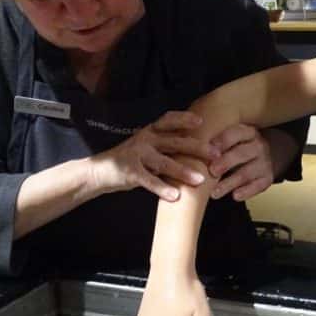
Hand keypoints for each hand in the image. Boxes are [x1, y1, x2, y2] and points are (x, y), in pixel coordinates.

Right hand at [90, 111, 217, 200]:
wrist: (99, 171)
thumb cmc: (131, 160)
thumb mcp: (148, 147)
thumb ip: (166, 146)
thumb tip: (196, 147)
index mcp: (150, 131)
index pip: (169, 120)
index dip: (185, 119)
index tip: (202, 122)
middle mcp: (145, 140)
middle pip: (175, 141)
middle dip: (197, 148)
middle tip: (215, 154)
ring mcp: (137, 155)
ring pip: (165, 162)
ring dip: (183, 171)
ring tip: (200, 180)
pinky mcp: (130, 172)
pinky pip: (149, 181)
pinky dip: (163, 189)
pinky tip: (175, 196)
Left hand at [208, 124, 274, 201]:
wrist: (264, 157)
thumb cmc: (238, 148)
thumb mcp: (232, 139)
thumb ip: (216, 143)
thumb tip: (190, 147)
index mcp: (247, 132)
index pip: (235, 134)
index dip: (221, 141)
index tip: (207, 149)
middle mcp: (258, 146)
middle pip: (242, 153)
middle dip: (225, 163)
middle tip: (211, 171)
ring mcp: (264, 163)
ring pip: (247, 173)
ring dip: (229, 183)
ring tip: (214, 193)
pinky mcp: (267, 179)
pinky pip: (257, 186)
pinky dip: (246, 192)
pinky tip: (235, 196)